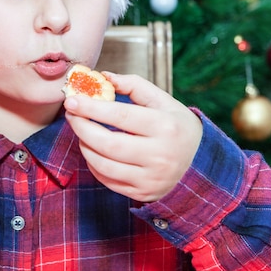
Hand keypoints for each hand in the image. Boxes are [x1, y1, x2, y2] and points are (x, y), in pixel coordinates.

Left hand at [64, 72, 202, 202]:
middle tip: (71, 114)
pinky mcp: (142, 193)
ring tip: (82, 131)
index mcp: (165, 127)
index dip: (91, 108)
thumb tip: (103, 76)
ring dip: (85, 146)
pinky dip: (94, 164)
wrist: (200, 164)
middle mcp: (160, 155)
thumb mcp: (164, 101)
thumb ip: (134, 86)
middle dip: (82, 128)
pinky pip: (108, 180)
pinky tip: (93, 149)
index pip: (120, 115)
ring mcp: (151, 178)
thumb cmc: (177, 127)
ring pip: (104, 165)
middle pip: (109, 143)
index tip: (72, 100)